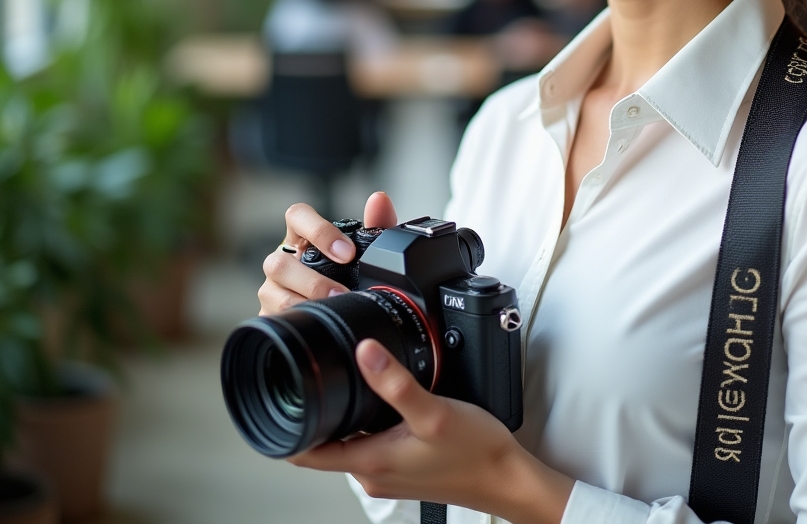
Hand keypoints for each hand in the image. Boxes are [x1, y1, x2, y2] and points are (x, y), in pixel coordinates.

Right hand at [258, 192, 398, 314]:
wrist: (341, 315)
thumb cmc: (348, 275)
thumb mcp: (366, 252)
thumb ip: (376, 225)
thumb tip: (379, 199)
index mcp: (303, 237)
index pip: (297, 216)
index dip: (319, 231)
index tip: (347, 254)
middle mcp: (282, 260)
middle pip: (279, 262)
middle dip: (312, 280)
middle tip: (342, 293)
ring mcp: (271, 289)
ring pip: (271, 292)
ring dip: (304, 303)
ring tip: (331, 311)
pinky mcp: (268, 315)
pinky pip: (272, 319)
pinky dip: (295, 322)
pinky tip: (315, 328)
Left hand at [290, 339, 572, 523]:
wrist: (507, 479)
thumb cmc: (475, 453)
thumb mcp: (433, 412)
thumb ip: (396, 382)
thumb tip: (364, 350)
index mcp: (370, 462)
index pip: (306, 453)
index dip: (285, 428)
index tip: (276, 397)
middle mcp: (374, 472)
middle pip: (326, 443)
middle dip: (315, 411)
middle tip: (310, 374)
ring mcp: (390, 472)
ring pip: (350, 440)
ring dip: (342, 416)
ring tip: (341, 381)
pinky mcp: (407, 466)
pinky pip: (373, 442)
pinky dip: (367, 421)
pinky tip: (382, 400)